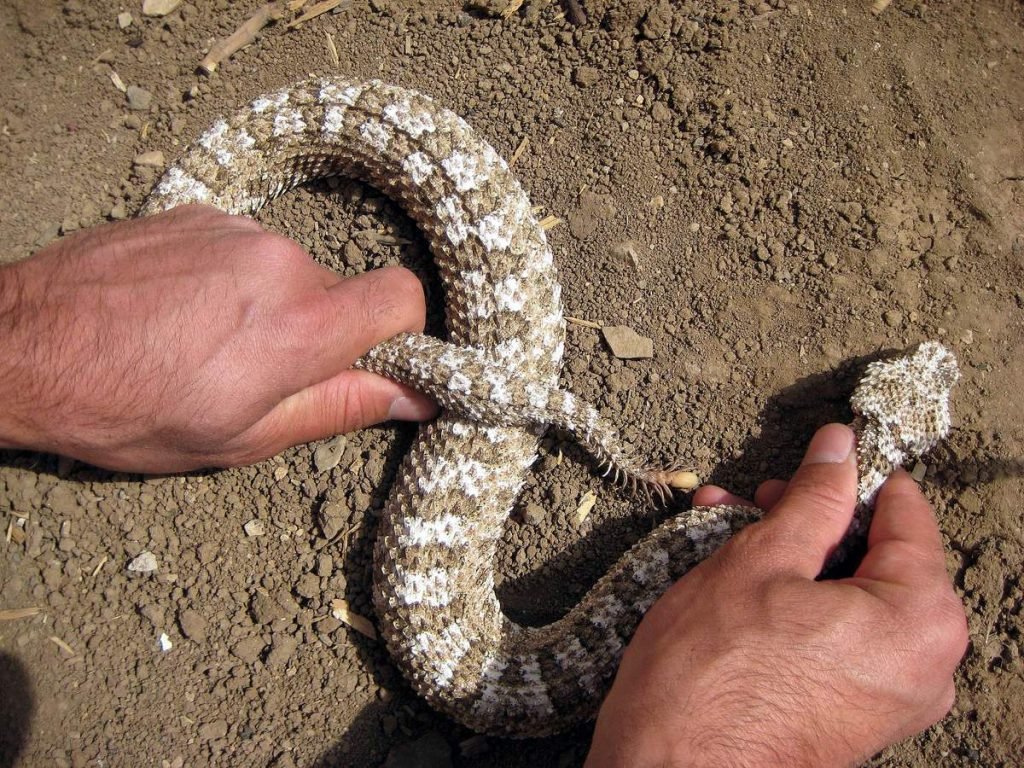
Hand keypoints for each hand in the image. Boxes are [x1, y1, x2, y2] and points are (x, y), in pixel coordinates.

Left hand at [0, 205, 435, 471]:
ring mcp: (236, 229)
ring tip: (208, 345)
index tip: (376, 366)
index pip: (403, 298)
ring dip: (272, 309)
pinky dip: (234, 283)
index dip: (404, 334)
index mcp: (300, 324)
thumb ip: (338, 409)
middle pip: (344, 293)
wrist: (16, 346)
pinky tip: (182, 314)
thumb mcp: (240, 437)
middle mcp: (279, 261)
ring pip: (293, 273)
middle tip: (261, 376)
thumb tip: (413, 398)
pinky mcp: (199, 214)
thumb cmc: (123, 408)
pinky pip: (247, 250)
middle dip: (321, 335)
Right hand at [587, 424, 967, 767]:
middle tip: (752, 500)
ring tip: (725, 530)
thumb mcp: (760, 560)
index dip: (850, 477)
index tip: (808, 459)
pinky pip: (835, 635)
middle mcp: (923, 663)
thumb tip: (841, 447)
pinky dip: (793, 601)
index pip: (905, 513)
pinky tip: (735, 578)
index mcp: (919, 618)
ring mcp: (890, 696)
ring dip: (789, 556)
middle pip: (874, 555)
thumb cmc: (710, 675)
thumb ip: (812, 499)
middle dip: (808, 520)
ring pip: (846, 593)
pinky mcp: (854, 715)